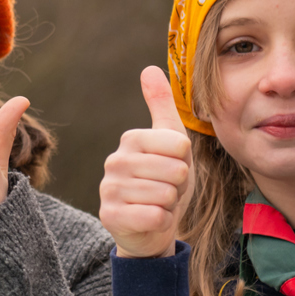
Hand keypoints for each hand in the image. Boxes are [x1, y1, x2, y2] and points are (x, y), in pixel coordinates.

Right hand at [99, 67, 192, 257]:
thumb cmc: (164, 181)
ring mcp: (109, 189)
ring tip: (158, 204)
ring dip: (170, 205)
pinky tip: (151, 219)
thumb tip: (149, 68)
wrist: (149, 227)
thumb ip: (161, 105)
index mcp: (131, 139)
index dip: (185, 162)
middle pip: (176, 171)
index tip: (172, 169)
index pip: (180, 145)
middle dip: (179, 186)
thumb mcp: (171, 143)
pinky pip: (155, 216)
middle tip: (166, 189)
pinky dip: (162, 221)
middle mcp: (115, 161)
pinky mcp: (109, 215)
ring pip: (166, 195)